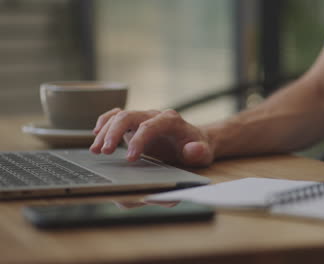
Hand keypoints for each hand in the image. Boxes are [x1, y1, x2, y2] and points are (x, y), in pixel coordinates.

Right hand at [89, 108, 214, 165]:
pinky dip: (105, 123)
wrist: (195, 142)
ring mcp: (143, 118)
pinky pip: (116, 116)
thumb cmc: (198, 148)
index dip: (138, 140)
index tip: (131, 158)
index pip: (150, 125)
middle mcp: (154, 115)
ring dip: (105, 131)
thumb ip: (198, 151)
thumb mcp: (204, 153)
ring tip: (96, 150)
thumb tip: (192, 150)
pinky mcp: (135, 124)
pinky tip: (96, 135)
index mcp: (171, 120)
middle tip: (104, 152)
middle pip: (129, 116)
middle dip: (114, 133)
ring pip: (119, 117)